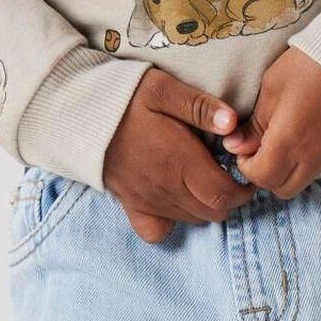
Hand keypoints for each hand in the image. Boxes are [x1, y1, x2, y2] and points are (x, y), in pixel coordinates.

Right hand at [103, 67, 257, 244]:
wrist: (75, 113)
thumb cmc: (122, 97)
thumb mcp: (163, 89)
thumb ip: (200, 107)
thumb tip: (233, 124)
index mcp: (180, 161)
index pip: (225, 194)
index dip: (243, 189)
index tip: (245, 172)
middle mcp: (167, 188)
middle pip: (213, 212)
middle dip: (229, 198)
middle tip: (228, 174)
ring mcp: (148, 200)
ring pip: (192, 220)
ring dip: (206, 206)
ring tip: (205, 180)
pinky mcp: (130, 205)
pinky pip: (157, 231)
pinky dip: (173, 222)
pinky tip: (176, 200)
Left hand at [224, 49, 320, 197]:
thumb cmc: (314, 62)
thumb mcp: (273, 86)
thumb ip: (255, 123)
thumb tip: (236, 146)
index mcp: (290, 140)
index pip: (262, 178)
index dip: (248, 168)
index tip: (247, 151)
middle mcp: (317, 156)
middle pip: (285, 188)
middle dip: (271, 173)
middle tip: (270, 147)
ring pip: (311, 175)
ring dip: (299, 163)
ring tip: (302, 129)